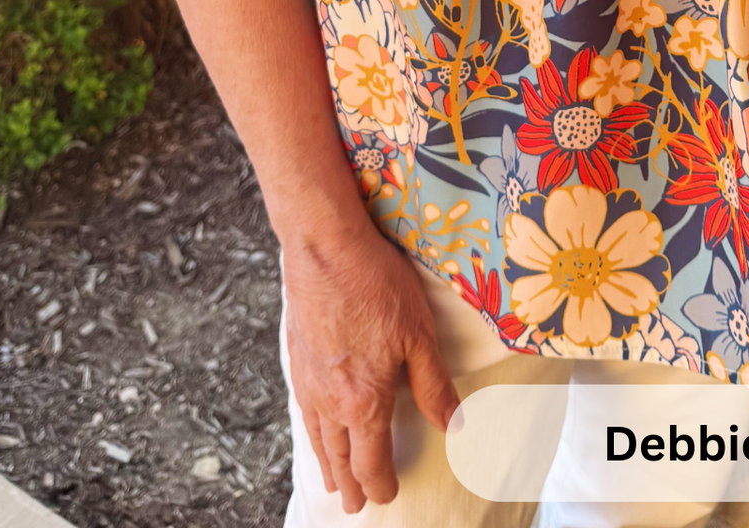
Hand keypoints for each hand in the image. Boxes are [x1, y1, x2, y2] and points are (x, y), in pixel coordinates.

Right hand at [282, 209, 458, 512]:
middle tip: (354, 505)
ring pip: (318, 437)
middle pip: (340, 457)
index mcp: (364, 402)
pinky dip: (312, 431)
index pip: (371, 463)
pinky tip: (315, 426)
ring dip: (328, 463)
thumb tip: (453, 425)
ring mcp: (308, 381)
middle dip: (350, 484)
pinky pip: (303, 411)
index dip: (381, 484)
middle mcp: (330, 401)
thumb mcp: (419, 333)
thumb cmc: (376, 285)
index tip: (389, 495)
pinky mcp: (296, 358)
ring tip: (332, 480)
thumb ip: (434, 385)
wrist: (324, 247)